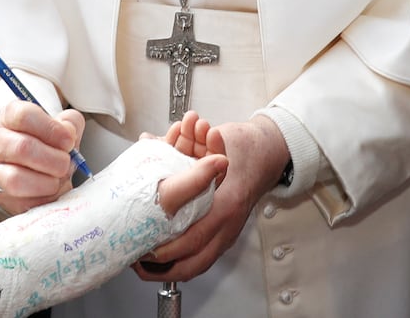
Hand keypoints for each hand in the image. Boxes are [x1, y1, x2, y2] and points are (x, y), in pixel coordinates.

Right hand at [0, 100, 85, 214]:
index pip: (25, 115)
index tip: (68, 141)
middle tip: (66, 163)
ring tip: (56, 179)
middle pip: (23, 148)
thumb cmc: (43, 146)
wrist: (27, 174)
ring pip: (16, 178)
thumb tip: (70, 131)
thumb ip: (70, 123)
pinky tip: (50, 191)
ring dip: (47, 182)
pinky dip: (44, 198)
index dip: (52, 129)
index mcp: (10, 116)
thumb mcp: (58, 128)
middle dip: (54, 159)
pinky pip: (23, 202)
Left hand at [134, 115, 289, 281]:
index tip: (145, 248)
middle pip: (196, 258)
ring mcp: (230, 231)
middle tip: (140, 259)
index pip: (195, 235)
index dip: (169, 247)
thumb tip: (146, 141)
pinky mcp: (228, 235)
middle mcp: (230, 221)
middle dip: (164, 264)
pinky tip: (165, 265)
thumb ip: (180, 144)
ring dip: (172, 270)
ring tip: (146, 268)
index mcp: (227, 201)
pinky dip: (184, 266)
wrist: (270, 152)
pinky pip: (205, 259)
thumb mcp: (215, 139)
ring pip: (200, 265)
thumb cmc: (245, 147)